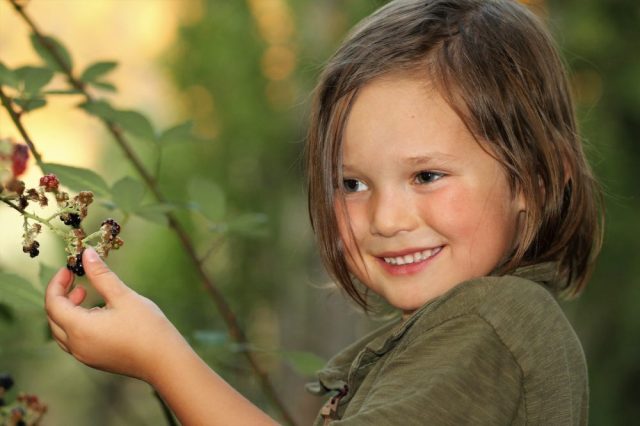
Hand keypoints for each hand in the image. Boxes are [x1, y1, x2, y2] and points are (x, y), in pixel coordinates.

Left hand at [45, 248, 183, 381]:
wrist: (165, 361)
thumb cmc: (147, 327)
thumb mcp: (123, 296)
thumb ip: (101, 276)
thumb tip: (87, 254)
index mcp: (79, 328)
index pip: (53, 303)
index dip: (57, 283)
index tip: (69, 269)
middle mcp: (77, 345)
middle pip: (54, 318)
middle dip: (60, 296)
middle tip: (76, 280)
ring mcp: (85, 356)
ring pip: (62, 332)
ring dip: (67, 311)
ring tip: (85, 295)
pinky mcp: (96, 360)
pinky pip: (74, 341)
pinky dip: (76, 324)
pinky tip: (98, 314)